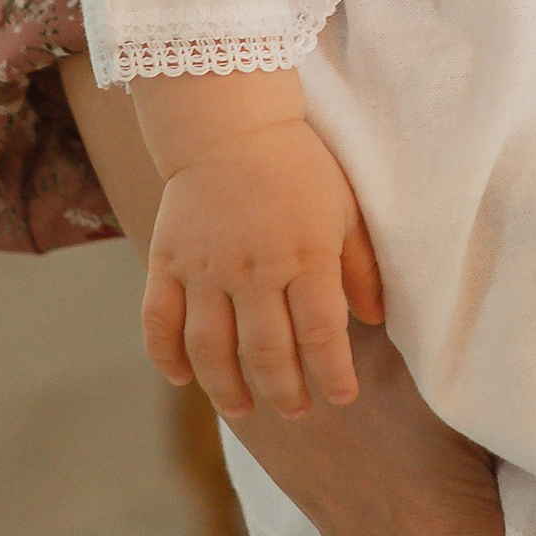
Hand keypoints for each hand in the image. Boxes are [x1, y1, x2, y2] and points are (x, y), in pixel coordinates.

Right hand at [137, 85, 384, 422]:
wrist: (229, 124)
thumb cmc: (298, 166)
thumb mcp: (345, 209)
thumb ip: (360, 267)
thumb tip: (375, 319)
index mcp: (305, 255)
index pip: (321, 335)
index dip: (333, 375)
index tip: (342, 397)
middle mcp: (254, 268)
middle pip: (266, 353)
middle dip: (285, 393)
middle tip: (297, 410)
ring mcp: (205, 267)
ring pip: (211, 349)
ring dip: (228, 389)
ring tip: (244, 410)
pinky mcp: (166, 260)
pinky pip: (159, 322)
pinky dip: (167, 357)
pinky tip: (184, 379)